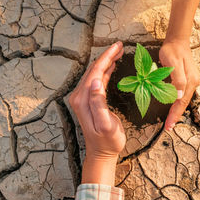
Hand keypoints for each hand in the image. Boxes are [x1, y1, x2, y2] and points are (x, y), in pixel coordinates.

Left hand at [68, 41, 125, 185]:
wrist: (101, 153)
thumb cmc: (107, 141)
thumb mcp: (106, 124)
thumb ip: (99, 103)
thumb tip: (96, 82)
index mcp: (83, 99)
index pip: (95, 72)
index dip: (107, 57)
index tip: (118, 46)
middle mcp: (80, 96)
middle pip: (93, 69)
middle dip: (107, 56)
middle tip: (120, 46)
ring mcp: (83, 98)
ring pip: (94, 73)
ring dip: (106, 62)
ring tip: (118, 52)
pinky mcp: (88, 101)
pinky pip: (96, 81)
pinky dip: (104, 71)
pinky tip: (111, 66)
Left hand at [159, 39, 199, 130]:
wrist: (177, 41)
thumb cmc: (172, 51)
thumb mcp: (173, 64)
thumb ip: (177, 80)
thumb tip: (179, 97)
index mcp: (190, 81)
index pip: (181, 102)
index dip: (175, 115)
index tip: (169, 126)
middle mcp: (194, 82)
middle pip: (184, 103)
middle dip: (176, 115)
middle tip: (169, 127)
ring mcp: (192, 81)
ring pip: (183, 100)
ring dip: (177, 110)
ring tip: (170, 121)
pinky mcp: (188, 79)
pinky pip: (182, 94)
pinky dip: (177, 102)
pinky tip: (173, 107)